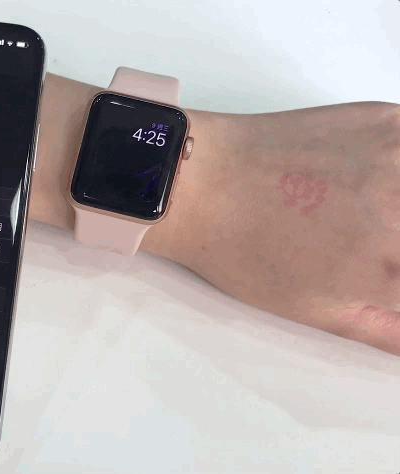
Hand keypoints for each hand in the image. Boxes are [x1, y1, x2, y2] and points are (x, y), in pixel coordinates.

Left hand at [160, 102, 399, 353]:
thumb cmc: (243, 248)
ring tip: (372, 217)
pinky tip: (385, 180)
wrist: (203, 182)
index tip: (391, 274)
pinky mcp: (388, 119)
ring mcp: (398, 157)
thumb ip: (387, 330)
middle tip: (382, 248)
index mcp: (388, 271)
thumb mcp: (315, 309)